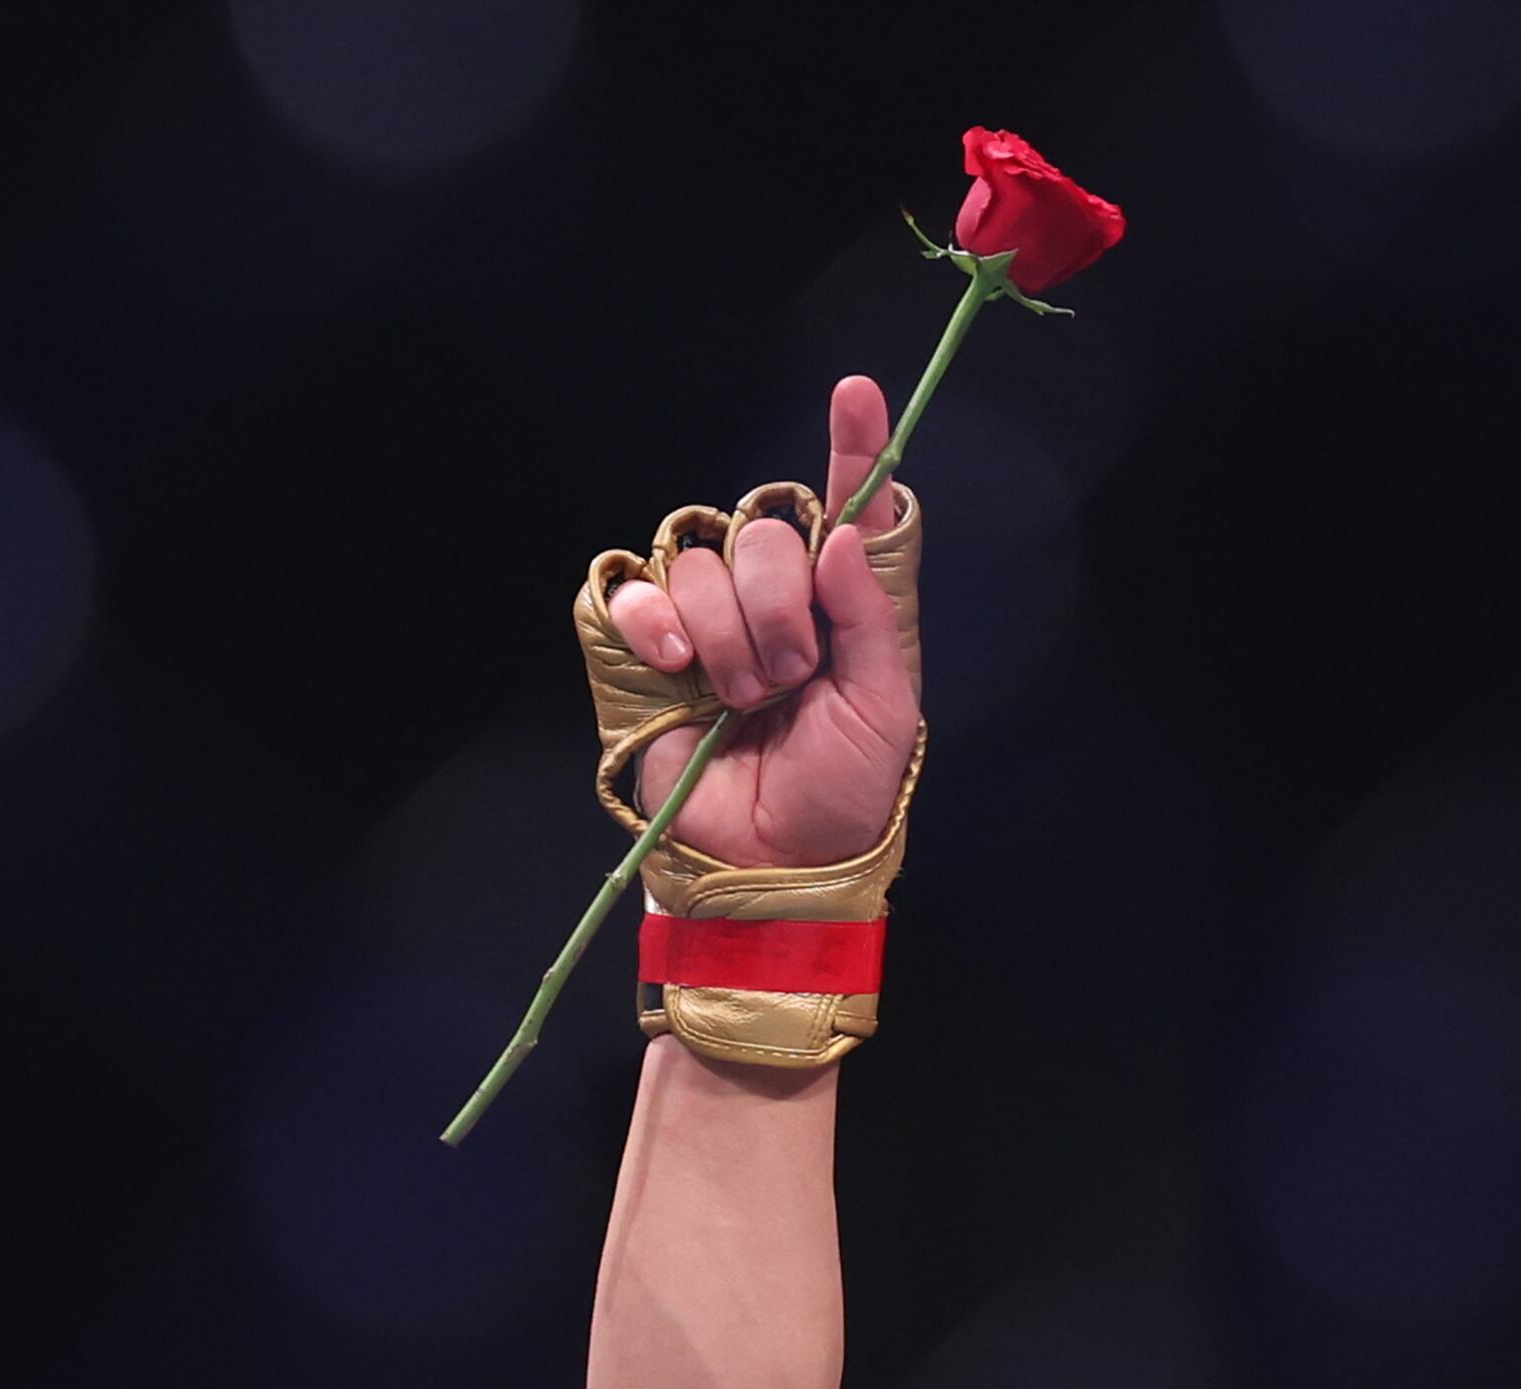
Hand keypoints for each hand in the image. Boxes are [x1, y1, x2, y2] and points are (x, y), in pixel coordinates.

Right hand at [600, 376, 921, 867]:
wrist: (774, 861)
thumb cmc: (840, 794)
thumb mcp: (885, 711)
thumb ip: (872, 618)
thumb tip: (843, 533)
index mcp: (840, 609)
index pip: (847, 512)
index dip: (856, 452)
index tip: (859, 395)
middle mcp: (773, 599)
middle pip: (765, 529)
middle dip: (780, 601)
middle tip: (790, 675)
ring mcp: (707, 619)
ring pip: (701, 556)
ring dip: (728, 628)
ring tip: (744, 697)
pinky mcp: (647, 645)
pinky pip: (635, 586)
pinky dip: (656, 619)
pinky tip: (679, 666)